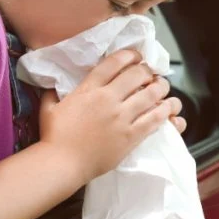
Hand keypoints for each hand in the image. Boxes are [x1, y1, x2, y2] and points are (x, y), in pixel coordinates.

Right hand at [38, 50, 182, 182]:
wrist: (62, 164)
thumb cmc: (53, 137)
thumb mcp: (49, 108)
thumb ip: (53, 92)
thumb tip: (53, 85)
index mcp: (89, 89)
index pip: (114, 62)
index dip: (130, 55)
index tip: (137, 56)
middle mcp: (108, 99)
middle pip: (138, 74)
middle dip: (148, 71)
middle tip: (151, 75)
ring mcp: (121, 118)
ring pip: (151, 94)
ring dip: (161, 88)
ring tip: (163, 88)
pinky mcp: (131, 136)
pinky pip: (155, 120)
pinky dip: (165, 112)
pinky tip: (170, 109)